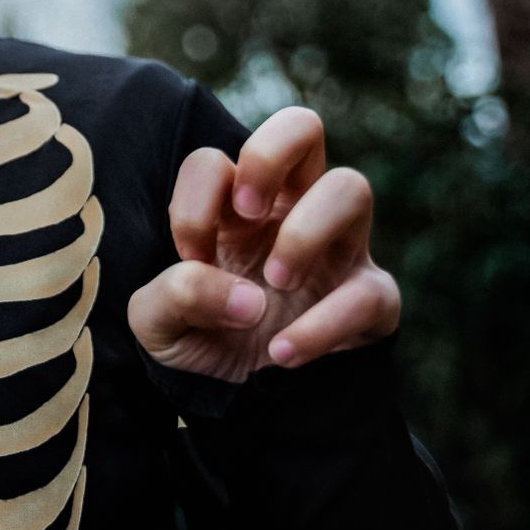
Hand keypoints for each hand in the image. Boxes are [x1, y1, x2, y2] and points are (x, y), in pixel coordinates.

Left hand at [128, 107, 400, 382]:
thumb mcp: (157, 324)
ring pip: (353, 186)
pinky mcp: (373, 298)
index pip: (214, 160)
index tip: (189, 252)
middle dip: (270, 153)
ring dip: (306, 232)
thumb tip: (245, 297)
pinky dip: (323, 325)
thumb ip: (173, 297)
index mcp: (230, 207)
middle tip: (247, 212)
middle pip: (303, 126)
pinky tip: (282, 351)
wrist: (243, 403)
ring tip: (275, 282)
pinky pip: (371, 291)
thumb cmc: (199, 338)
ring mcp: (337, 249)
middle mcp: (288, 212)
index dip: (196, 201)